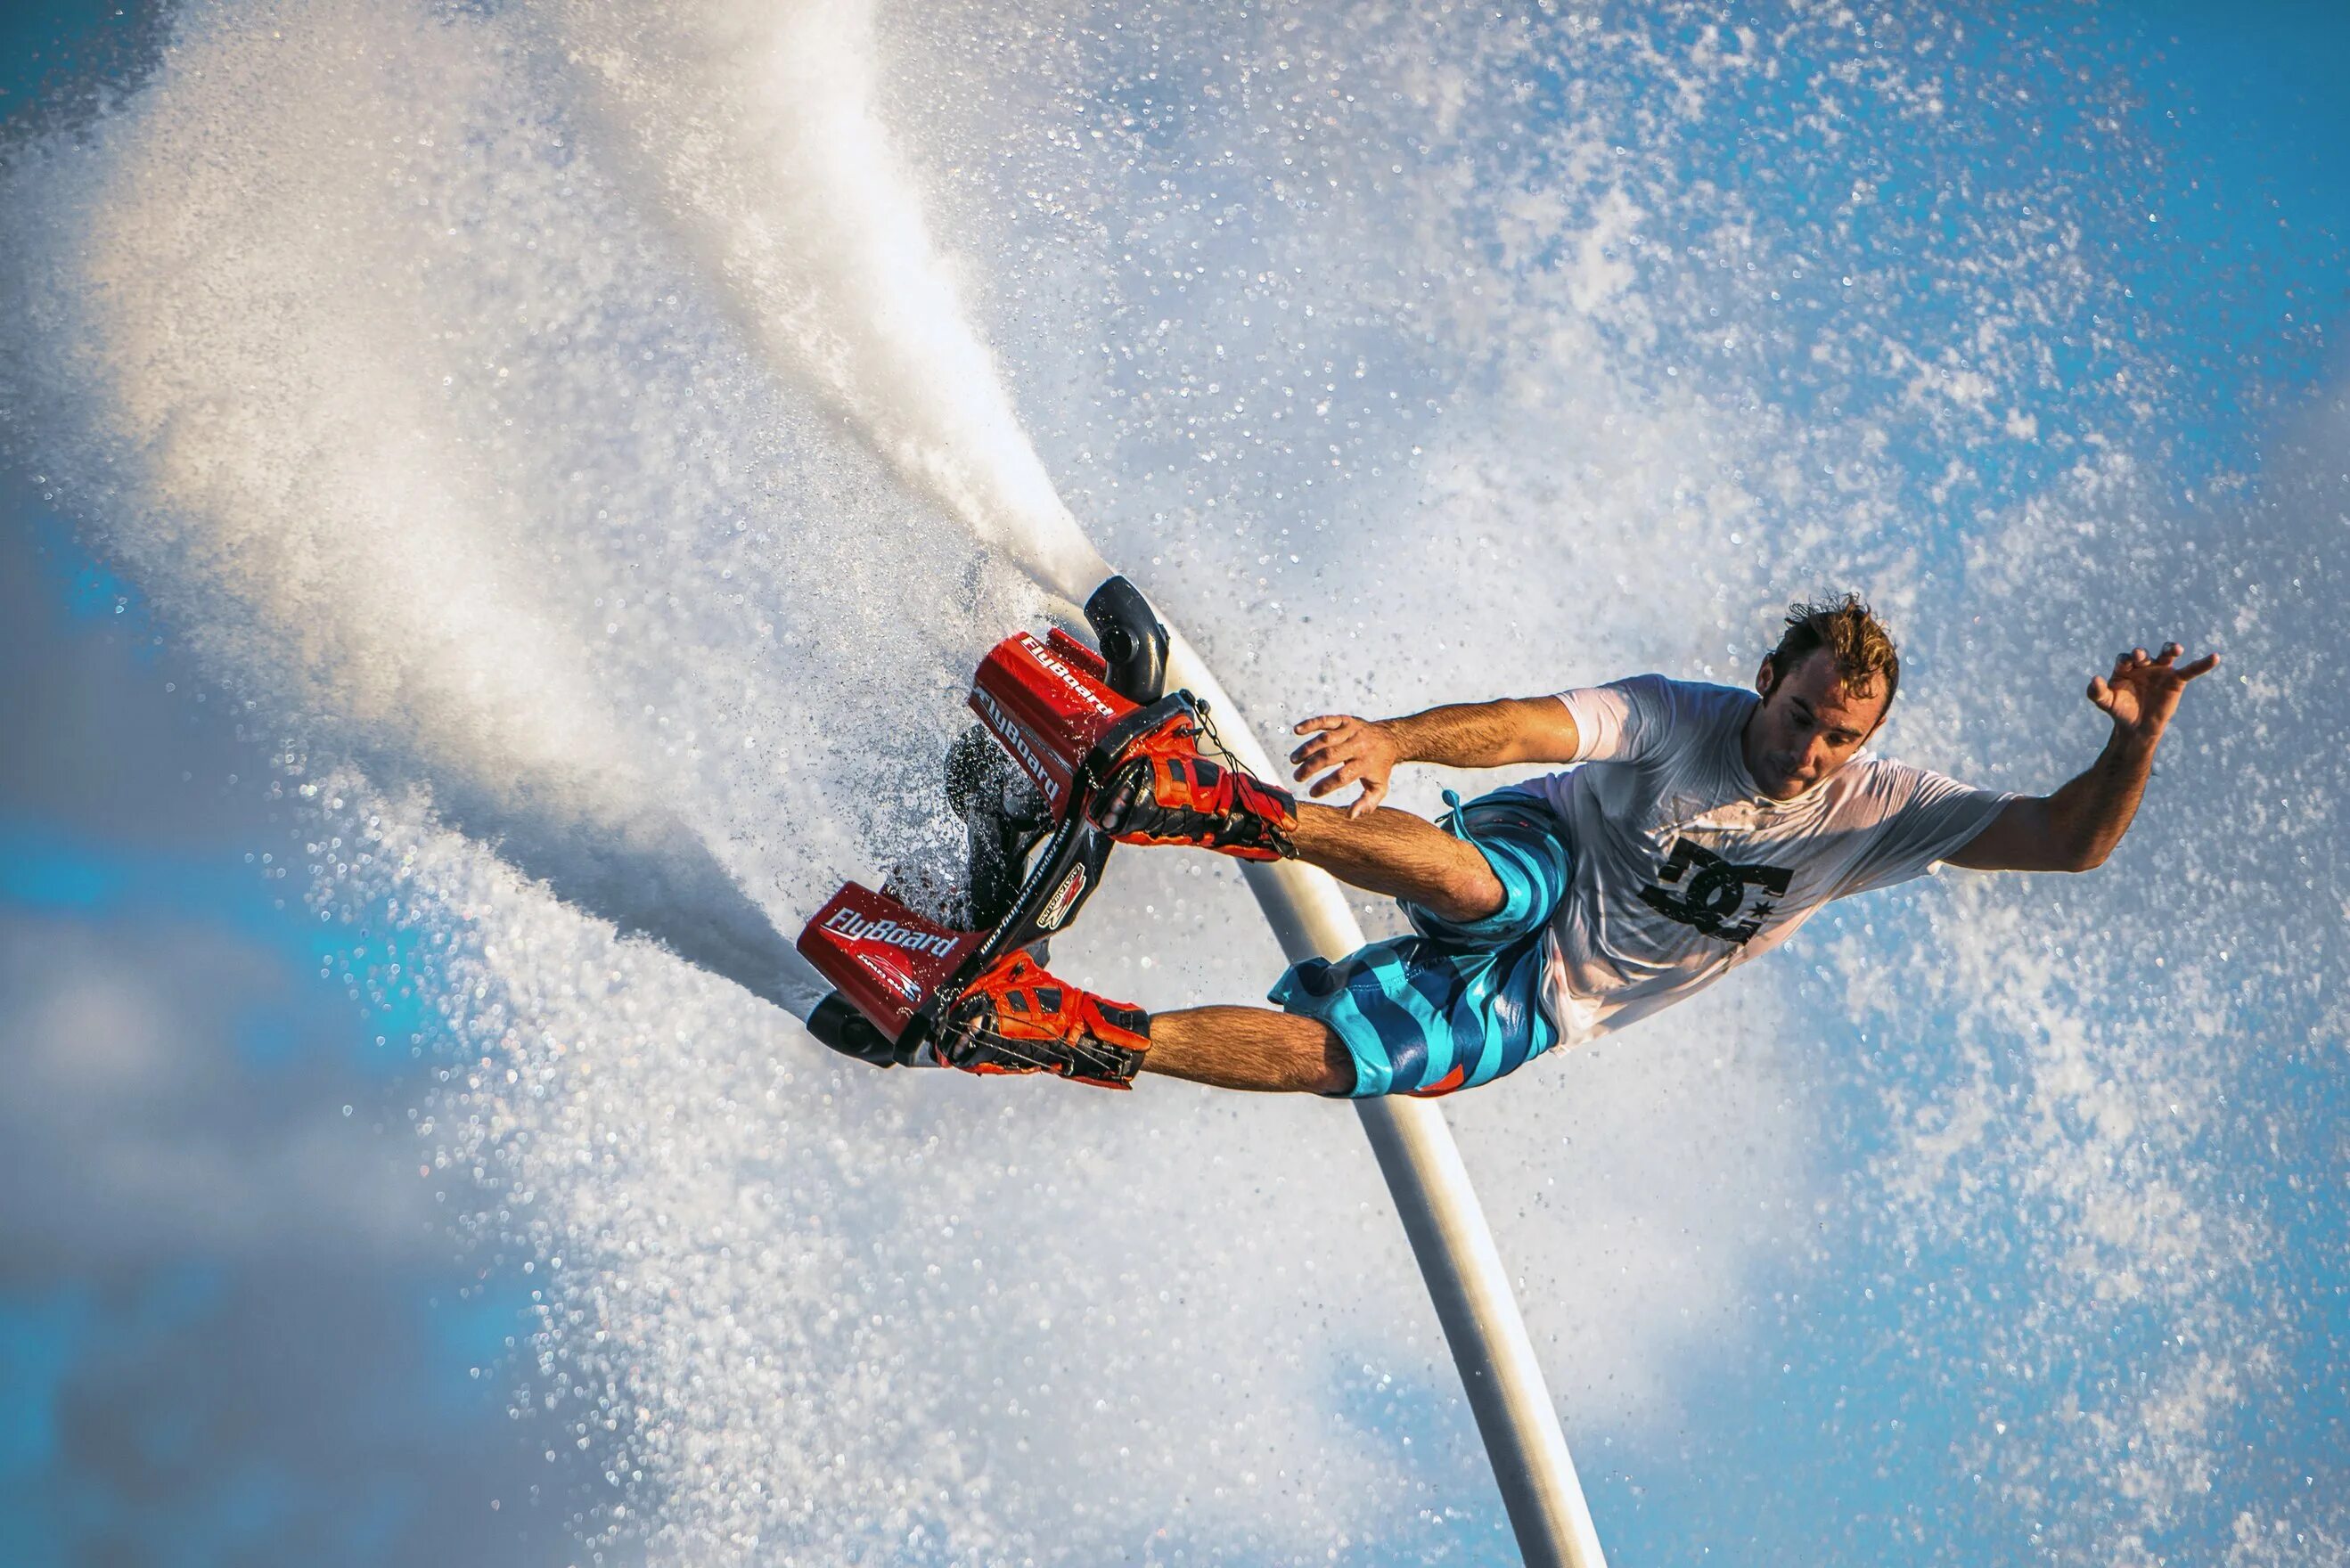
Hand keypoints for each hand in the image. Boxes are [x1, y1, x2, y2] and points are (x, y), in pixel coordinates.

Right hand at [1289, 714, 1401, 817]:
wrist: (1391, 739)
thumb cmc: (1380, 767)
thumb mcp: (1379, 787)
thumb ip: (1367, 803)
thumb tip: (1350, 815)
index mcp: (1366, 763)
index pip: (1342, 776)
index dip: (1325, 785)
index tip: (1312, 793)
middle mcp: (1359, 745)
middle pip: (1330, 756)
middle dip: (1311, 767)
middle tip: (1298, 777)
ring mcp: (1352, 731)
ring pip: (1325, 738)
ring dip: (1307, 749)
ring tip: (1294, 760)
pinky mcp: (1346, 720)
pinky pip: (1327, 720)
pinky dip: (1310, 723)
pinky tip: (1296, 730)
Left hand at [2088, 641, 2218, 745]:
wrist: (2137, 727)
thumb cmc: (2121, 711)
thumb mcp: (2106, 703)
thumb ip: (2096, 692)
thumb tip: (2094, 679)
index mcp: (2125, 668)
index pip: (2124, 659)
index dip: (2125, 661)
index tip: (2126, 666)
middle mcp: (2143, 666)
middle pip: (2143, 654)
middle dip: (2141, 654)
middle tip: (2141, 657)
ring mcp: (2160, 671)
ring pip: (2166, 655)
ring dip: (2170, 649)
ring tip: (2174, 649)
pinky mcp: (2176, 680)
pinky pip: (2191, 670)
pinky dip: (2203, 664)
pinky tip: (2215, 657)